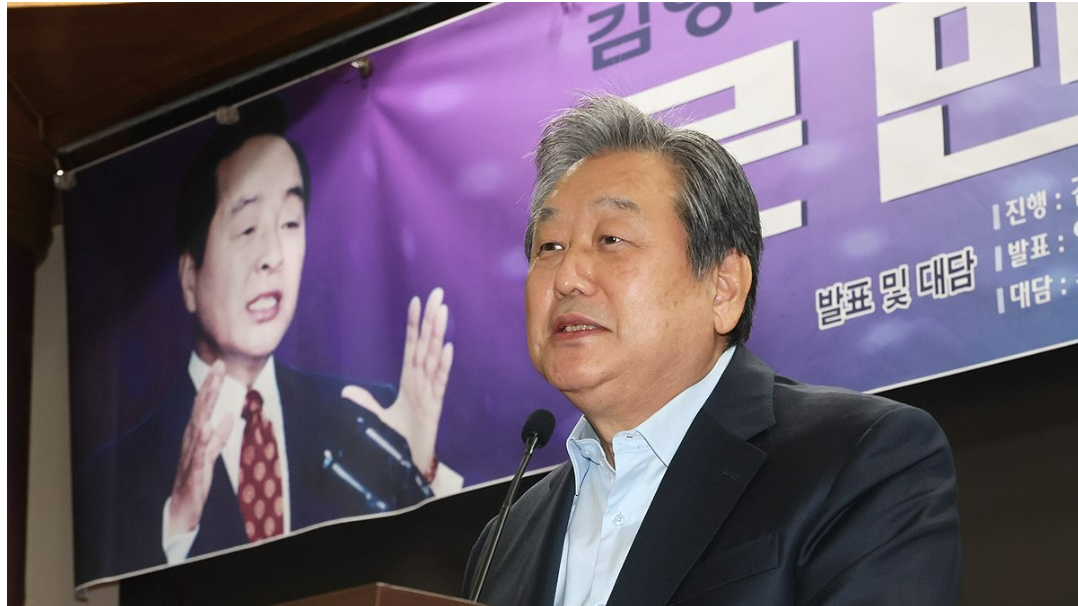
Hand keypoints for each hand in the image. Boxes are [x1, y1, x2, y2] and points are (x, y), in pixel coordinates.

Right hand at [167, 360, 233, 537]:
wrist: (183, 506)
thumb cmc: (196, 478)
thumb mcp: (211, 454)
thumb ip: (219, 436)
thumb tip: (227, 417)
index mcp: (196, 435)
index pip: (204, 404)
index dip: (212, 384)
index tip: (220, 364)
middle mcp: (192, 440)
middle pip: (201, 408)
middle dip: (210, 386)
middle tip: (218, 366)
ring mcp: (192, 454)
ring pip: (199, 426)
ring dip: (205, 407)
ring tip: (212, 388)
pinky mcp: (195, 470)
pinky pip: (200, 454)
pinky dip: (204, 440)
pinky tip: (207, 428)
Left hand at [342, 287, 453, 479]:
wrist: (409, 465)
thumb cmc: (398, 440)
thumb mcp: (377, 419)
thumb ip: (365, 403)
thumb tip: (346, 390)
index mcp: (409, 381)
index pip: (412, 346)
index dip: (413, 325)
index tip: (416, 301)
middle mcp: (421, 382)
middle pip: (426, 345)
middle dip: (431, 319)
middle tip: (438, 294)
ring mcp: (429, 392)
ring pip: (434, 358)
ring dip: (438, 334)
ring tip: (442, 311)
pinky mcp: (434, 407)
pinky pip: (440, 383)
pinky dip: (444, 365)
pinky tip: (448, 348)